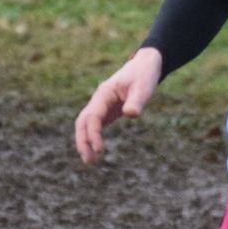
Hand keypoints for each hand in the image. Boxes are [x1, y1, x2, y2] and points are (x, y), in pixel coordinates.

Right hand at [74, 48, 164, 163]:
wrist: (145, 65)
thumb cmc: (144, 75)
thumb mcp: (144, 87)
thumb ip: (137, 101)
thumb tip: (130, 114)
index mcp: (103, 94)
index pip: (92, 117)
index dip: (93, 134)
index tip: (99, 150)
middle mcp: (98, 100)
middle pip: (82, 122)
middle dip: (82, 141)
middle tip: (89, 162)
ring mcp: (101, 106)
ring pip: (85, 125)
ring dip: (85, 142)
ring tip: (90, 162)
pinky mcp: (107, 111)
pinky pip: (94, 126)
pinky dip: (92, 138)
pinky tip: (95, 151)